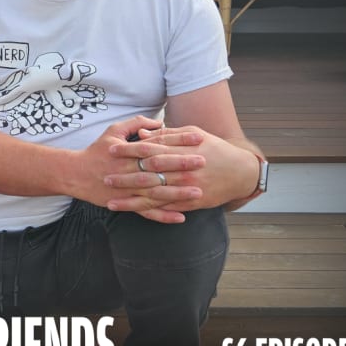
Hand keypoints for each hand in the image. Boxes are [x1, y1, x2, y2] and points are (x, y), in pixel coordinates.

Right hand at [81, 116, 205, 223]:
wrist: (75, 174)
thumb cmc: (96, 151)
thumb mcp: (113, 131)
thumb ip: (135, 124)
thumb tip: (159, 122)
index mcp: (129, 152)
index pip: (159, 144)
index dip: (179, 140)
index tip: (198, 138)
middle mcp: (130, 170)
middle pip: (159, 167)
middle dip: (182, 165)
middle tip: (204, 162)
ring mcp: (128, 189)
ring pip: (156, 192)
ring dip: (178, 193)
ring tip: (198, 192)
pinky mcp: (126, 203)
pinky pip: (147, 211)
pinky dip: (164, 215)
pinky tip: (181, 217)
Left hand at [105, 124, 258, 215]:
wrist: (240, 172)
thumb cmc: (216, 149)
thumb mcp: (195, 134)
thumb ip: (169, 134)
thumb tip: (145, 133)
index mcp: (181, 152)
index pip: (150, 150)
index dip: (129, 150)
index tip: (111, 149)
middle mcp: (182, 172)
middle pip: (148, 174)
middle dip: (124, 176)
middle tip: (105, 176)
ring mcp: (185, 190)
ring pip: (153, 196)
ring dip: (130, 199)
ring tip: (110, 201)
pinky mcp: (189, 204)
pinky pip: (165, 209)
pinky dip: (148, 211)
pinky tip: (132, 211)